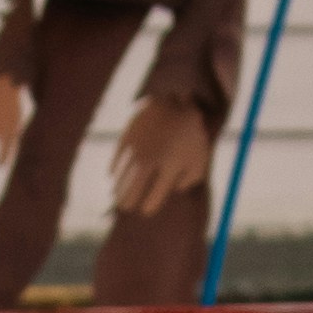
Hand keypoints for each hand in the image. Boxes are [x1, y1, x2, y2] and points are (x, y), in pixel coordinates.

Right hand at [108, 93, 212, 220]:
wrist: (179, 102)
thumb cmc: (191, 137)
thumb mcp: (199, 159)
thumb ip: (190, 180)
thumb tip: (174, 190)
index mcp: (171, 165)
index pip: (155, 195)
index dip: (149, 206)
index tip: (146, 210)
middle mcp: (152, 156)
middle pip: (133, 187)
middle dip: (127, 201)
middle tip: (124, 207)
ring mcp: (138, 145)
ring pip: (122, 174)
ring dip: (117, 187)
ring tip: (116, 196)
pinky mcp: (128, 133)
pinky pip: (117, 157)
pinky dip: (114, 168)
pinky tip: (113, 176)